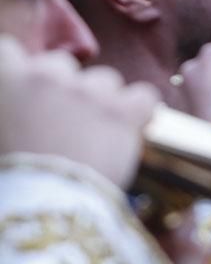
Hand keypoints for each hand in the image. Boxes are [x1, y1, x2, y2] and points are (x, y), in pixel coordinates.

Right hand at [0, 36, 157, 188]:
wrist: (46, 212)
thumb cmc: (12, 180)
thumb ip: (9, 111)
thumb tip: (19, 112)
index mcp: (7, 80)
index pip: (8, 50)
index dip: (18, 69)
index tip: (24, 91)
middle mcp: (49, 76)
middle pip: (60, 63)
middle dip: (61, 87)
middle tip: (58, 122)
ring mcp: (91, 91)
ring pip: (103, 80)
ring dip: (100, 101)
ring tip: (92, 135)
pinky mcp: (126, 109)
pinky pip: (143, 96)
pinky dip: (138, 112)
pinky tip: (129, 130)